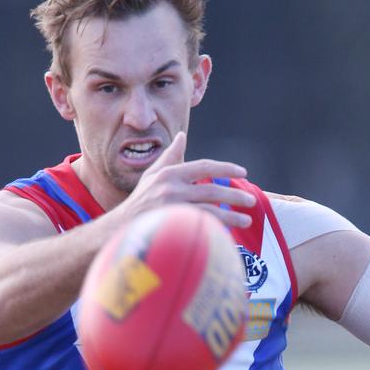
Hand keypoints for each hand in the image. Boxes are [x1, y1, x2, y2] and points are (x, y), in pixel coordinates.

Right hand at [118, 132, 255, 228]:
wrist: (119, 230)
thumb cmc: (139, 202)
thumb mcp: (152, 176)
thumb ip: (170, 157)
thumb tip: (182, 137)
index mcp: (169, 173)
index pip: (204, 166)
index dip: (225, 168)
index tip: (242, 172)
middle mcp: (170, 188)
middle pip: (211, 189)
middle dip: (235, 195)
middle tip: (251, 201)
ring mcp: (171, 208)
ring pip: (210, 210)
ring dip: (231, 215)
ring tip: (246, 219)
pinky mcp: (172, 225)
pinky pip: (201, 226)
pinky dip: (218, 228)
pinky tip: (230, 232)